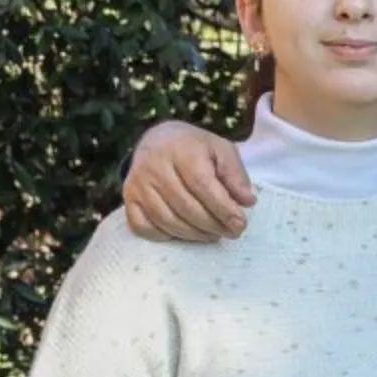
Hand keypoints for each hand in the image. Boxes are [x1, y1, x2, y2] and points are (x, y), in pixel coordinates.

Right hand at [123, 121, 254, 240]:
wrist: (158, 141)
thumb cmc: (196, 149)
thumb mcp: (221, 150)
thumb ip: (236, 174)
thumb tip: (247, 201)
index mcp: (181, 150)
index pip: (202, 185)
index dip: (223, 208)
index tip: (240, 224)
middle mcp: (154, 166)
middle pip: (186, 206)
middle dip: (213, 225)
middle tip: (232, 232)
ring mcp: (138, 184)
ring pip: (167, 220)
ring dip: (195, 234)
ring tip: (214, 234)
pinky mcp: (128, 198)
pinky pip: (144, 227)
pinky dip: (166, 236)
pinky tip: (186, 233)